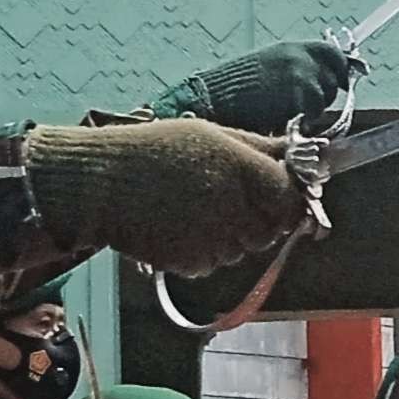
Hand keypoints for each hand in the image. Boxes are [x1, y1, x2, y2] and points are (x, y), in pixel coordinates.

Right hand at [21, 117, 303, 274]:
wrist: (98, 184)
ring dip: (230, 234)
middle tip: (226, 198)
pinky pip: (214, 262)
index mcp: (241, 171)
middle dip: (258, 218)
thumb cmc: (153, 151)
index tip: (275, 192)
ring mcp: (213, 241)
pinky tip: (178, 225)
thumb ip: (259, 148)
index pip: (289, 197)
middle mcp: (233, 209)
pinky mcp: (192, 264)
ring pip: (242, 249)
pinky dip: (203, 249)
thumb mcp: (209, 135)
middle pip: (270, 229)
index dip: (287, 197)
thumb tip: (300, 153)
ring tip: (194, 208)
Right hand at [148, 40, 359, 133]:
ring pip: (323, 102)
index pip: (333, 54)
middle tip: (303, 106)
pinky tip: (280, 120)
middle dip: (323, 96)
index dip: (341, 70)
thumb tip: (319, 79)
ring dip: (311, 112)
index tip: (344, 81)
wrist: (215, 96)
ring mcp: (301, 77)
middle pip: (332, 81)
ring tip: (284, 112)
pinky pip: (311, 115)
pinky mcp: (298, 97)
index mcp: (293, 48)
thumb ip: (295, 69)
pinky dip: (301, 122)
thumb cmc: (236, 87)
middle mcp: (301, 58)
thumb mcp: (268, 67)